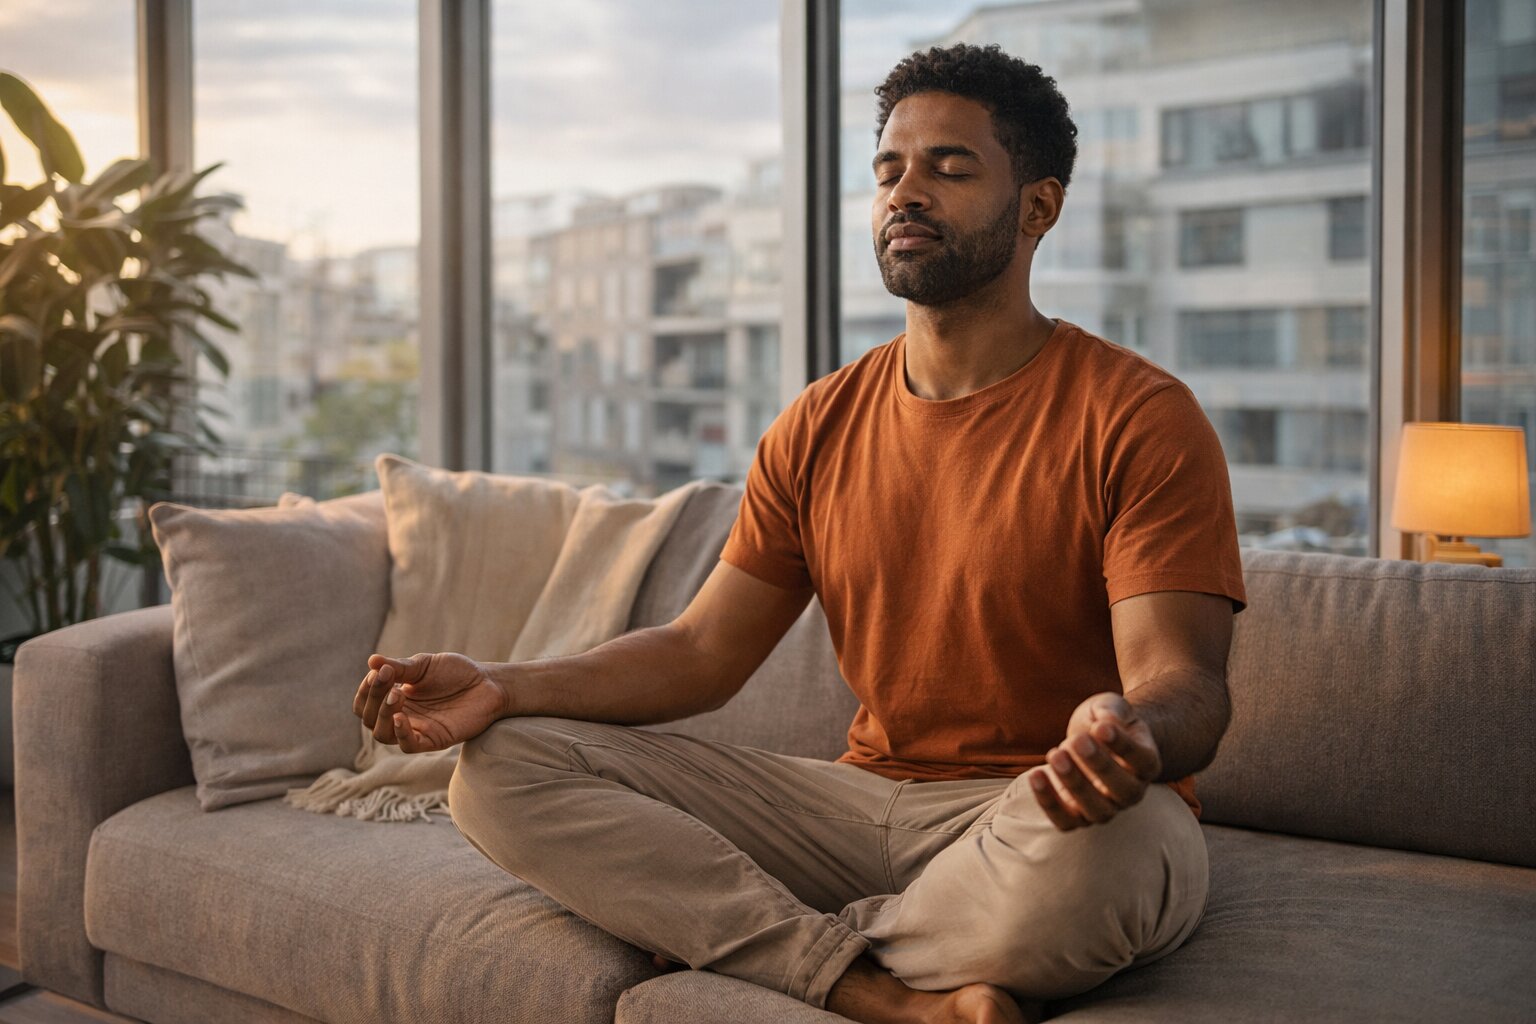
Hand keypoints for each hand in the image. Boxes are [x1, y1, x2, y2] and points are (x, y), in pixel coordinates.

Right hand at [353, 651, 508, 752]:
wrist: (488, 682)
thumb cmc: (456, 672)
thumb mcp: (424, 664)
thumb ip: (400, 667)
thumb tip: (371, 661)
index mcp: (395, 698)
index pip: (365, 703)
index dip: (365, 690)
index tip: (378, 671)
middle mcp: (401, 716)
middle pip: (369, 718)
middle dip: (373, 698)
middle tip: (388, 678)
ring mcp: (416, 729)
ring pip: (383, 734)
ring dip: (384, 714)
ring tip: (397, 694)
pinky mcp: (434, 740)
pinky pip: (408, 745)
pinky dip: (401, 733)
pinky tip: (400, 717)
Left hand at [1025, 692, 1160, 831]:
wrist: (1091, 740)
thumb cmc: (1104, 721)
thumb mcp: (1109, 706)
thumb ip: (1111, 710)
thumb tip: (1107, 720)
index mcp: (1147, 763)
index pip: (1143, 760)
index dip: (1123, 746)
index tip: (1101, 727)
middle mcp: (1132, 792)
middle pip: (1124, 790)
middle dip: (1099, 766)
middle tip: (1076, 740)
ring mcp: (1107, 808)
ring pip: (1096, 810)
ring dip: (1074, 785)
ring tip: (1055, 754)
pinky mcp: (1078, 816)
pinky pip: (1066, 821)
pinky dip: (1049, 802)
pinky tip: (1035, 775)